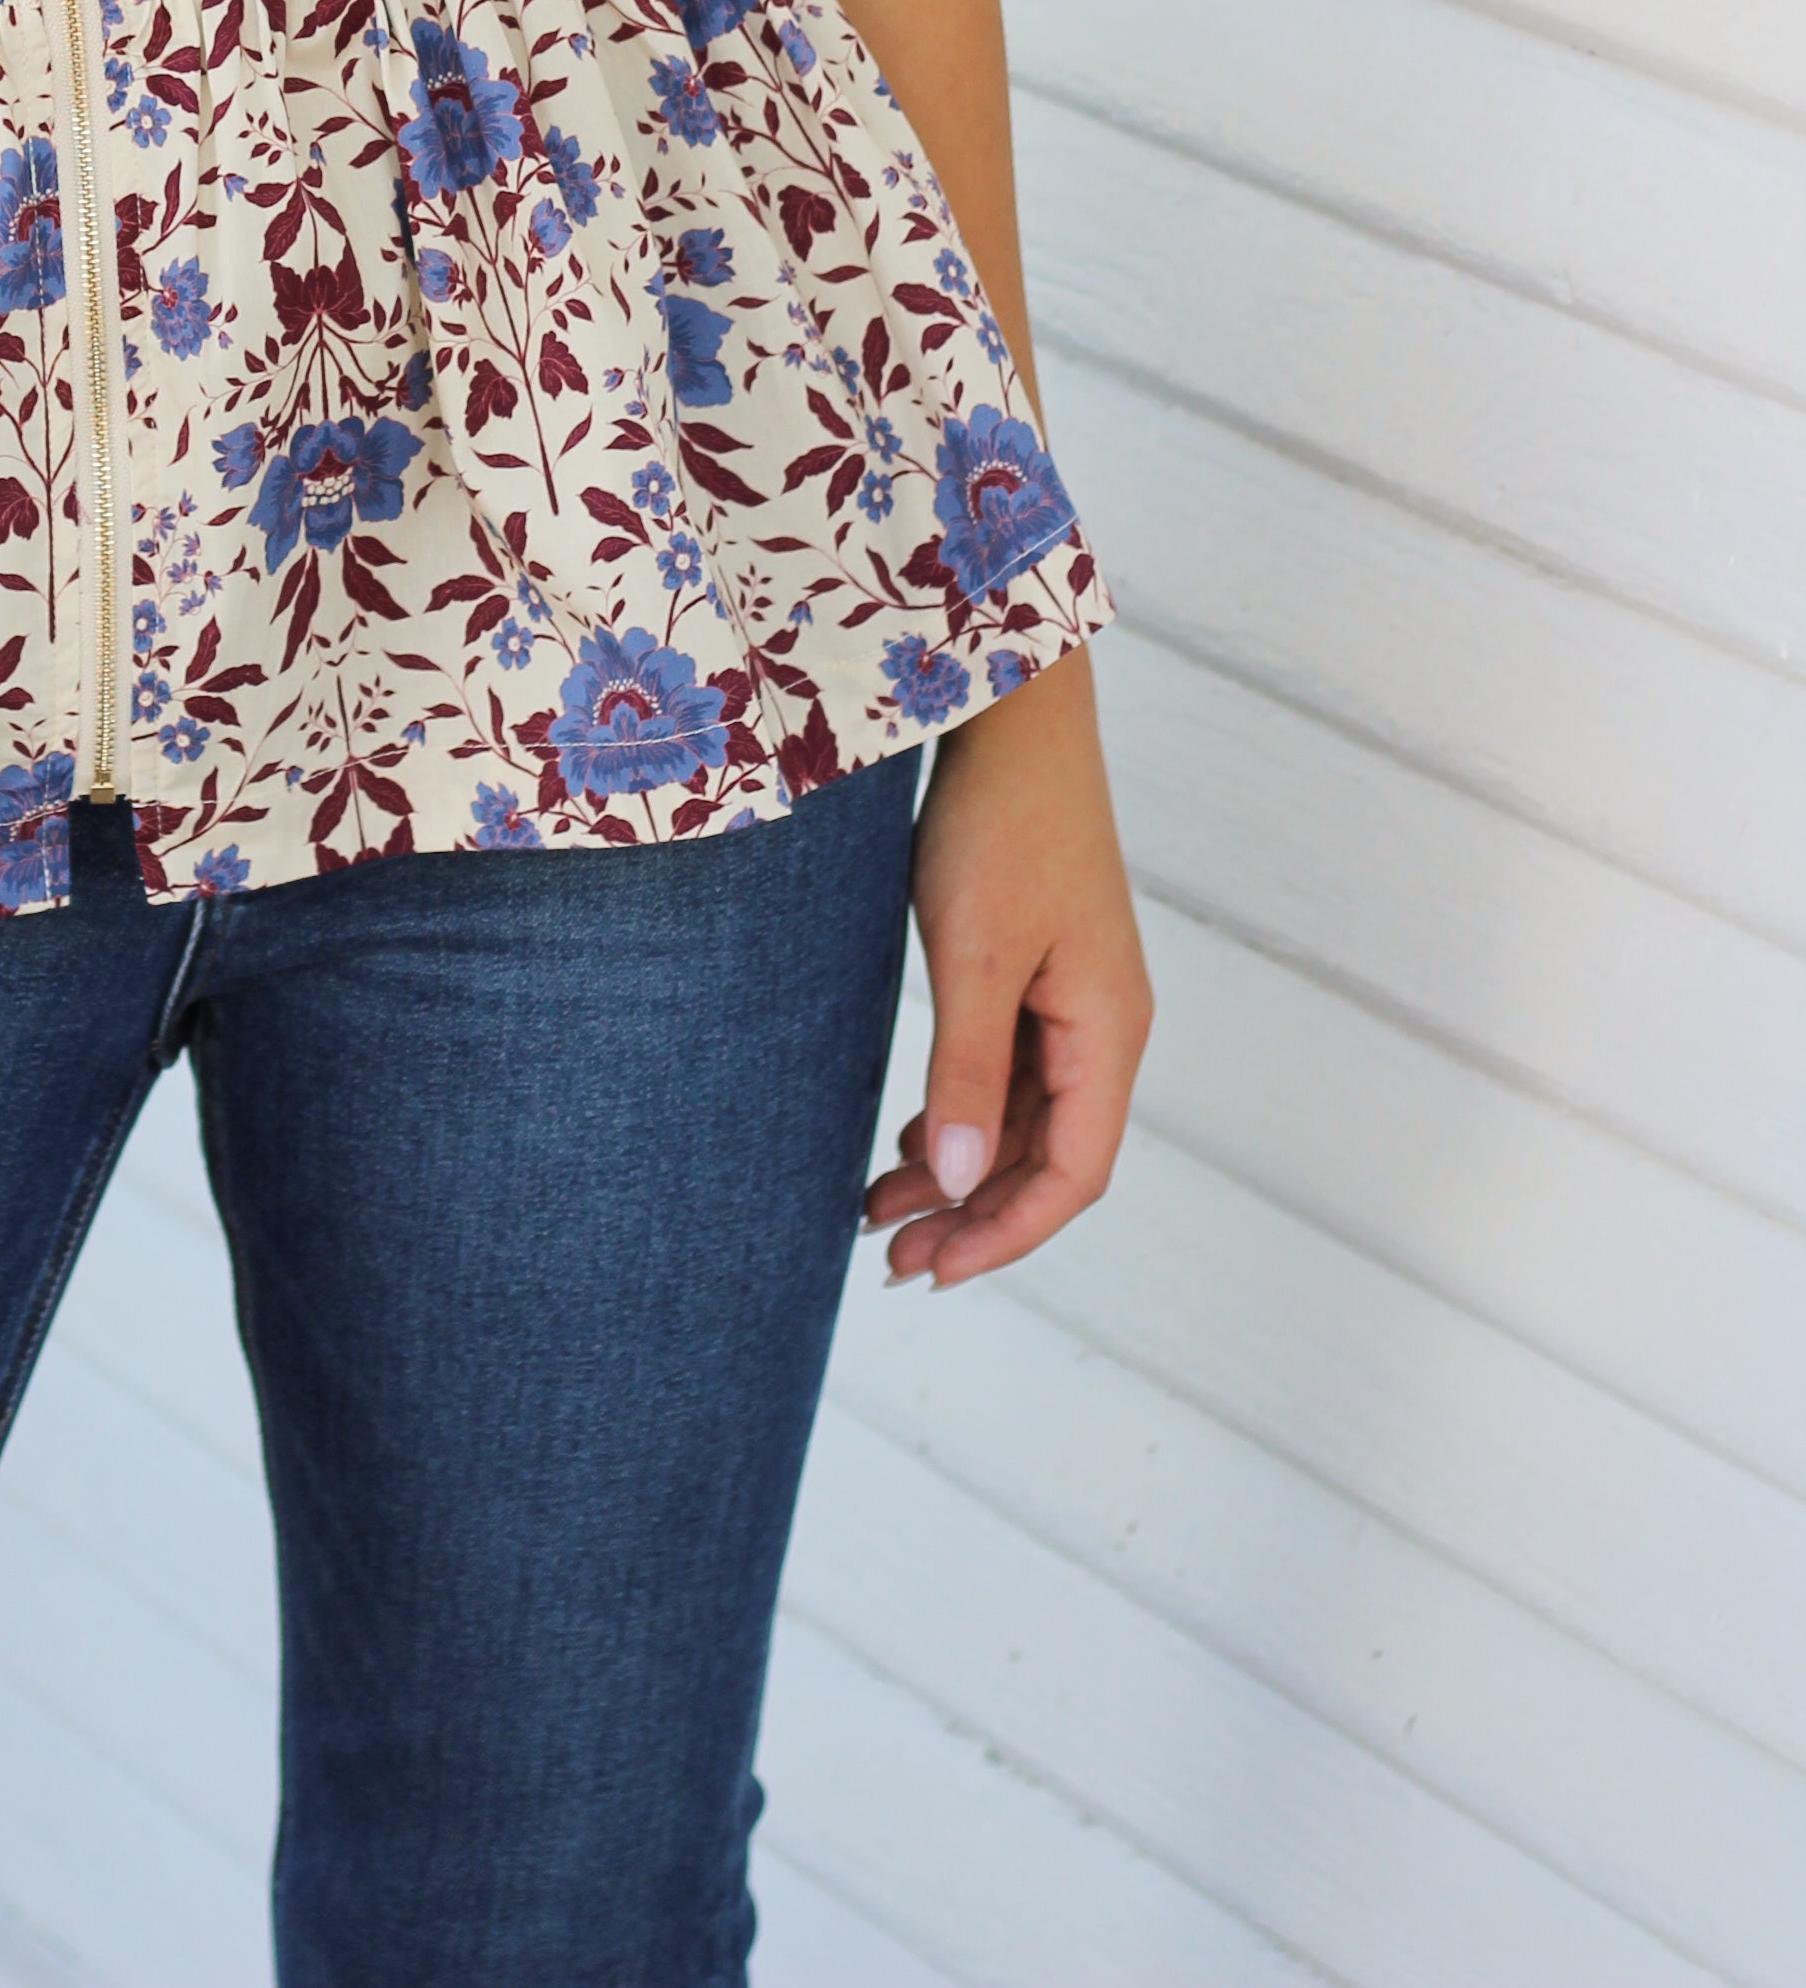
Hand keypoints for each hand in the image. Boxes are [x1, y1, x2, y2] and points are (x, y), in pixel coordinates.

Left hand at [863, 649, 1149, 1289]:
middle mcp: (1103, 1026)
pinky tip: (910, 1140)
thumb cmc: (999, 824)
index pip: (1072, 1174)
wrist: (1012, 716)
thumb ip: (969, 1073)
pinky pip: (1009, 1073)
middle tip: (888, 1259)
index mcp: (1108, 1032)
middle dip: (973, 1215)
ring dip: (960, 1170)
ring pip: (1022, 1119)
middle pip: (1047, 1157)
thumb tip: (963, 1186)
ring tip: (879, 1213)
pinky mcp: (1039, 970)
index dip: (1005, 1234)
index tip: (932, 1271)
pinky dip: (962, 1114)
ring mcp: (1073, 998)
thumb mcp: (972, 955)